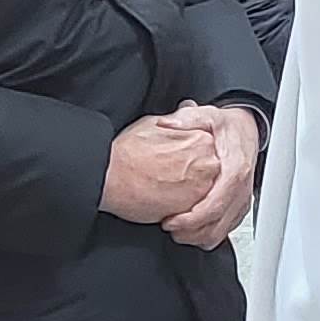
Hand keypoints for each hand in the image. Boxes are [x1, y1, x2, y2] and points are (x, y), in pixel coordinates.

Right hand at [102, 114, 222, 227]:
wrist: (109, 178)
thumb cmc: (126, 153)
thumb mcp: (154, 124)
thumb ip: (178, 120)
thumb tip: (187, 109)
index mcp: (202, 138)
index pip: (209, 148)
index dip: (190, 155)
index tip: (178, 160)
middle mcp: (208, 162)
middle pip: (209, 170)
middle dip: (193, 174)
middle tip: (171, 176)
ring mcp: (203, 187)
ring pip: (206, 192)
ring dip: (190, 192)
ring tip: (167, 189)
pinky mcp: (193, 209)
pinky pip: (197, 211)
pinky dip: (186, 210)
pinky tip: (166, 202)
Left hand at [159, 101, 261, 245]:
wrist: (247, 130)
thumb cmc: (228, 127)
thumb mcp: (208, 115)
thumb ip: (187, 118)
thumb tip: (166, 123)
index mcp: (235, 170)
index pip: (215, 204)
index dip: (192, 219)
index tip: (170, 221)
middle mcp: (241, 189)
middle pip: (218, 224)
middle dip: (191, 233)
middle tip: (168, 228)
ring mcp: (242, 200)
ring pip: (221, 232)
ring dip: (197, 237)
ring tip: (176, 232)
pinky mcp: (239, 207)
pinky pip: (224, 230)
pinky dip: (206, 235)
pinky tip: (190, 230)